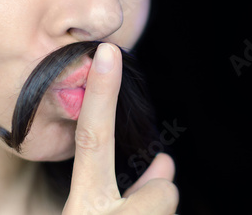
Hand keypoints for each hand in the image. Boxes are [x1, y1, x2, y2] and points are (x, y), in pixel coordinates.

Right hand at [63, 43, 178, 214]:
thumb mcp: (90, 214)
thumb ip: (133, 189)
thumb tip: (166, 163)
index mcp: (84, 208)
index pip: (93, 139)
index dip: (101, 94)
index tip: (108, 52)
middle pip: (162, 190)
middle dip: (161, 188)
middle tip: (150, 187)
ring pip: (168, 207)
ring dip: (154, 212)